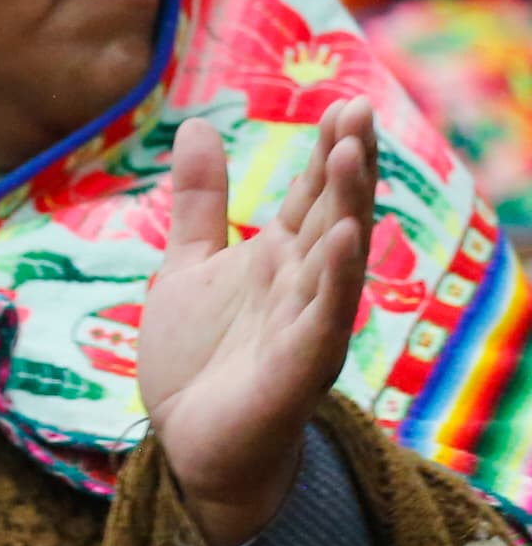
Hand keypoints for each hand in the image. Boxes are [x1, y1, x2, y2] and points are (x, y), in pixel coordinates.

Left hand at [142, 101, 372, 545]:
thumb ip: (201, 202)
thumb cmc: (199, 358)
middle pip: (334, 215)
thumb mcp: (188, 266)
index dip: (327, 150)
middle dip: (347, 166)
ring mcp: (307, 325)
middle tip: (358, 110)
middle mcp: (304, 285)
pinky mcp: (299, 368)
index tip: (343, 101)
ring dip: (347, 208)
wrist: (192, 443)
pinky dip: (333, 281)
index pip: (313, 194)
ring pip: (338, 259)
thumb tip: (198, 125)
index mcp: (282, 258)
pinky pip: (324, 319)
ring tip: (352, 155)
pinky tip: (339, 242)